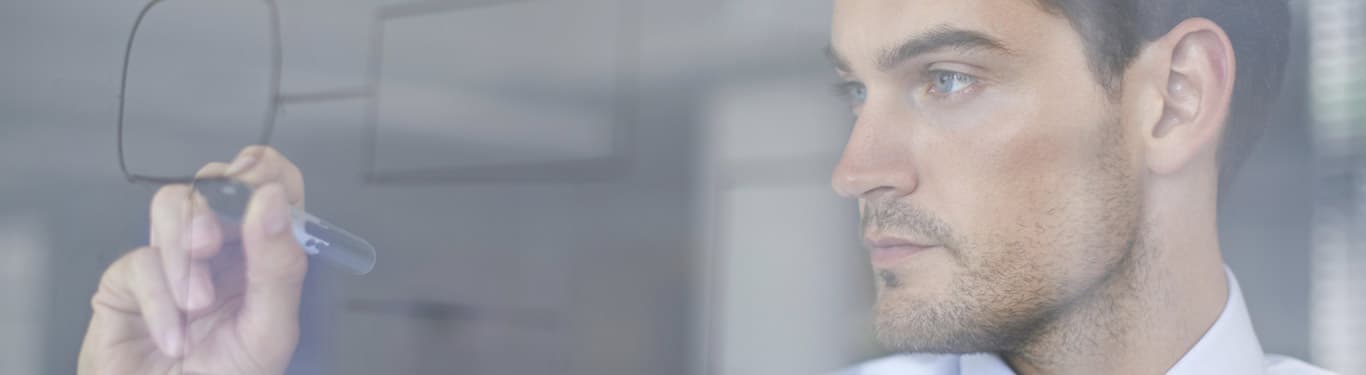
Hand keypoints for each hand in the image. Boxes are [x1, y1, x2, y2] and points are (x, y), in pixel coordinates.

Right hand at [78, 146, 308, 374]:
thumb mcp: (270, 331)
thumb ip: (279, 267)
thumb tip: (274, 201)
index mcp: (263, 255)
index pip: (272, 190)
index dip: (266, 170)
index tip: (259, 173)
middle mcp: (221, 250)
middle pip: (215, 184)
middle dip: (216, 203)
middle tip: (213, 243)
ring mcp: (173, 260)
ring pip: (173, 205)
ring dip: (185, 255)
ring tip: (198, 304)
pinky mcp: (128, 280)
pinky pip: (140, 261)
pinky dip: (160, 302)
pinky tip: (173, 338)